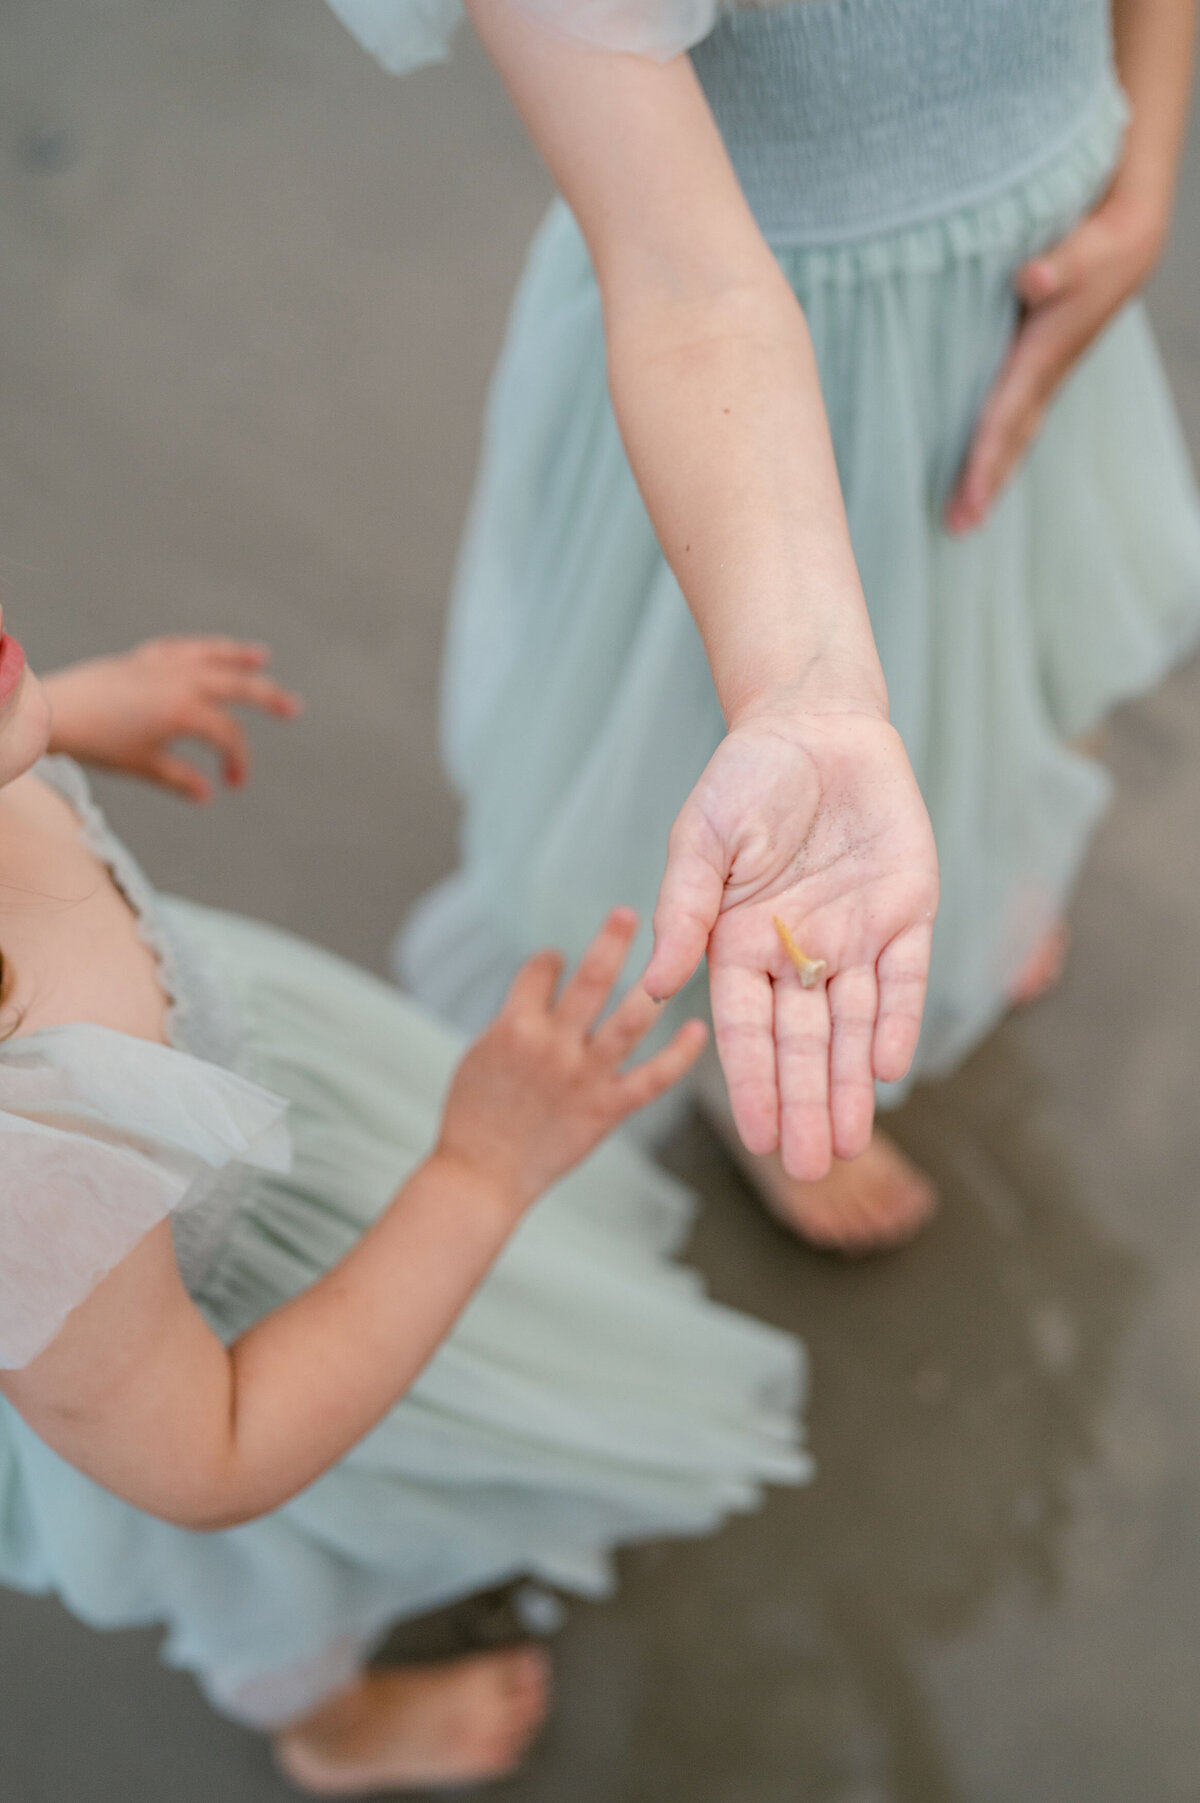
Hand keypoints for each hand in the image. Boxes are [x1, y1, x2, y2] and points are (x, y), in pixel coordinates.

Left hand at [43, 637, 301, 799]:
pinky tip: (211, 654)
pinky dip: (202, 650)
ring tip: (261, 657)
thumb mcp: (144, 766)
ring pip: (212, 656)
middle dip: (268, 698)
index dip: (238, 761)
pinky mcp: (144, 658)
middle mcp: (182, 681)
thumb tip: (206, 794)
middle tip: (294, 707)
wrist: (57, 712)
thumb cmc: (99, 743)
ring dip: (239, 657)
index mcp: (186, 711)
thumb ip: (180, 779)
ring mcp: (164, 665)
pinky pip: (183, 648)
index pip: (229, 735)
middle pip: (238, 687)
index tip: (234, 784)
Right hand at [437, 908, 707, 1208]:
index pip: (540, 969)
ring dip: (653, 986)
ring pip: (629, 1021)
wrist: (481, 1175)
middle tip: (627, 912)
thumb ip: (515, 1019)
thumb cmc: (473, 1114)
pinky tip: (698, 1032)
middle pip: (590, 979)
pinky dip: (679, 1055)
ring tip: (677, 957)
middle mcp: (553, 1045)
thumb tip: (544, 988)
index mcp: (514, 1027)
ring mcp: (584, 1076)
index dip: (549, 959)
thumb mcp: (479, 1054)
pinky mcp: (607, 1109)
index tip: (556, 959)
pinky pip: (652, 1078)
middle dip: (610, 940)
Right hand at [643, 707, 938, 1180]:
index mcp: (740, 944)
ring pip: (854, 1027)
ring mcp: (855, 937)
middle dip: (806, 1105)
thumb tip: (656, 983)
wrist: (816, 725)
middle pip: (803, 1044)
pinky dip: (899, 1021)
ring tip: (850, 1144)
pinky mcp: (906, 914)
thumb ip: (684, 908)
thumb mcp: (701, 838)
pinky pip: (905, 978)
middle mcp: (798, 954)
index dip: (754, 1083)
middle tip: (810, 1167)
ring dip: (851, 1086)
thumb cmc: (745, 779)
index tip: (756, 1138)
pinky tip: (889, 1070)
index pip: (746, 1031)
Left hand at [945, 184, 1167, 532]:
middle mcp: (1043, 376)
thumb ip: (1056, 264)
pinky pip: (1012, 421)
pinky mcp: (1037, 371)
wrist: (1127, 246)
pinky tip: (975, 473)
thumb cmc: (1099, 245)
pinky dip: (995, 452)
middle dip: (985, 485)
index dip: (986, 458)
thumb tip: (1032, 278)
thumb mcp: (1082, 247)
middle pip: (1010, 440)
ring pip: (1013, 436)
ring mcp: (1042, 378)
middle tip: (957, 528)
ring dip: (989, 477)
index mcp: (1043, 355)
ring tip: (962, 519)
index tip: (969, 499)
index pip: (1006, 415)